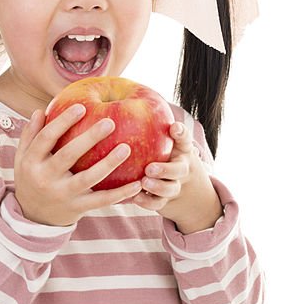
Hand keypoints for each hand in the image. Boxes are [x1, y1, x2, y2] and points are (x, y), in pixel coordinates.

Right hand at [13, 104, 142, 226]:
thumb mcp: (23, 158)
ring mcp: (63, 195)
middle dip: (89, 138)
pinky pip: (101, 200)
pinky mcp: (78, 208)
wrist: (33, 217)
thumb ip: (31, 135)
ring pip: (88, 178)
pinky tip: (137, 184)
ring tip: (126, 148)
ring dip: (108, 163)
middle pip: (68, 155)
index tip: (81, 107)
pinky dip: (120, 194)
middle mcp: (45, 179)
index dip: (62, 122)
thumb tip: (41, 111)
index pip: (46, 138)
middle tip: (110, 122)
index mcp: (31, 162)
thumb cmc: (32, 177)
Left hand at [133, 114, 222, 233]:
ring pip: (170, 189)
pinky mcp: (164, 201)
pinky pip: (158, 204)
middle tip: (150, 168)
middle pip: (179, 169)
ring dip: (158, 187)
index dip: (181, 133)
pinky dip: (147, 202)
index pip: (184, 139)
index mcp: (180, 150)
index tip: (174, 128)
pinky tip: (134, 197)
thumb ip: (150, 124)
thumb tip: (119, 99)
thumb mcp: (161, 139)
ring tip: (144, 183)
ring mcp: (174, 185)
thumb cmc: (161, 153)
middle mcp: (180, 167)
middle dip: (166, 169)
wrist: (178, 185)